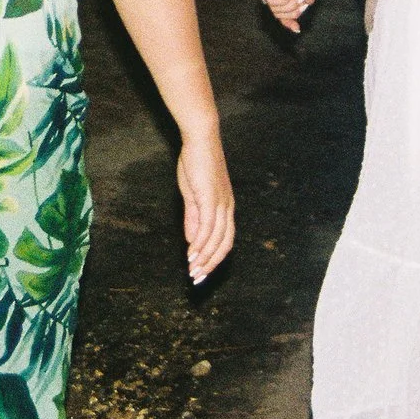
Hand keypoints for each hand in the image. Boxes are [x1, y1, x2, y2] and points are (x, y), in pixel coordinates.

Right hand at [177, 131, 233, 283]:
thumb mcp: (193, 194)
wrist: (200, 139)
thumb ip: (193, 218)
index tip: (200, 271)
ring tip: (192, 271)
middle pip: (224, 244)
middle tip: (197, 279)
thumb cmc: (197, 163)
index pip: (225, 240)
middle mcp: (228, 208)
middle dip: (211, 264)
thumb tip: (192, 240)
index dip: (214, 257)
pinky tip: (191, 253)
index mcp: (226, 207)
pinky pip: (207, 227)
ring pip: (216, 239)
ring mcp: (221, 204)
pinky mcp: (211, 198)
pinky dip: (200, 243)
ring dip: (204, 258)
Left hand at [260, 0, 323, 32]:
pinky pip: (274, 3)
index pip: (281, 13)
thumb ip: (304, 3)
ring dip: (292, 5)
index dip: (288, 22)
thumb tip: (302, 11)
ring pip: (277, 11)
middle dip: (294, 12)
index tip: (297, 29)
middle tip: (302, 0)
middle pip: (280, 16)